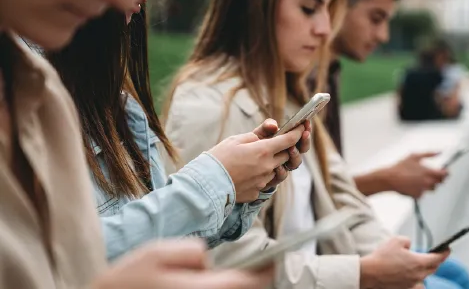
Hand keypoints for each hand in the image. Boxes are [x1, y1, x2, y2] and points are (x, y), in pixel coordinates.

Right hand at [93, 239, 273, 288]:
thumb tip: (208, 259)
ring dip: (240, 287)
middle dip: (255, 282)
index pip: (248, 284)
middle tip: (262, 266)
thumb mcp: (156, 254)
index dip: (267, 271)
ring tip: (244, 275)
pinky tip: (215, 282)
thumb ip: (190, 251)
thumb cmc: (125, 283)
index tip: (275, 260)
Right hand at [209, 119, 305, 202]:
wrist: (205, 184)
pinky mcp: (257, 192)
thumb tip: (274, 127)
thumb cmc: (219, 158)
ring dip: (273, 163)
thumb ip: (258, 133)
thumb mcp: (236, 139)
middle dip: (285, 148)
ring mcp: (263, 181)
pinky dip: (261, 176)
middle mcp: (267, 167)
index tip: (302, 128)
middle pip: (286, 156)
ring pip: (277, 170)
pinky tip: (248, 173)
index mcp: (263, 151)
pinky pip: (265, 182)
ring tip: (258, 159)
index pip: (288, 140)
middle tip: (276, 143)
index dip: (297, 133)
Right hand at [359, 237, 449, 288]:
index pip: (438, 258)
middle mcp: (418, 275)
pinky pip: (415, 282)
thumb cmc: (382, 257)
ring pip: (424, 276)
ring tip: (417, 263)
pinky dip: (414, 276)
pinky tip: (407, 272)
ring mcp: (412, 283)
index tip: (447, 249)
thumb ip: (408, 241)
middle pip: (433, 268)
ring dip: (423, 269)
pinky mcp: (405, 288)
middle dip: (435, 261)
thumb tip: (409, 246)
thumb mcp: (396, 240)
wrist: (369, 273)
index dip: (444, 252)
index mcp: (419, 263)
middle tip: (433, 255)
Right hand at [385, 153, 447, 198]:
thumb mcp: (414, 156)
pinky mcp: (417, 196)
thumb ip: (429, 154)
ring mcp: (423, 190)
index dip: (445, 173)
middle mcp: (428, 182)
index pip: (444, 175)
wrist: (390, 178)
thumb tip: (440, 152)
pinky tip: (411, 185)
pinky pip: (422, 193)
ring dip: (428, 184)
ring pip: (431, 189)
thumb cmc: (401, 166)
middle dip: (437, 179)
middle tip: (429, 175)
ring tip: (417, 179)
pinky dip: (419, 190)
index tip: (443, 172)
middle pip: (440, 183)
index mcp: (428, 172)